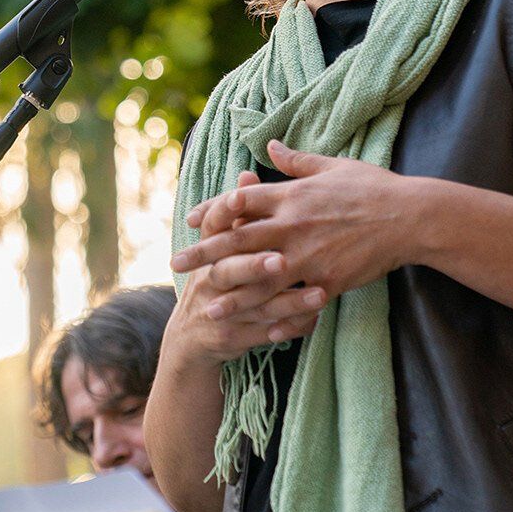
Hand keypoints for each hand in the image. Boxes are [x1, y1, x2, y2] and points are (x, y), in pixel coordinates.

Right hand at [163, 169, 326, 368]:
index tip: (242, 195)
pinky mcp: (232, 336)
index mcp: (209, 252)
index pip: (212, 227)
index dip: (225, 211)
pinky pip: (264, 334)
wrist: (193, 336)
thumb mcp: (220, 246)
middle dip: (255, 264)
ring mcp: (219, 310)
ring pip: (254, 306)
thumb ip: (237, 213)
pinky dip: (289, 328)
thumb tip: (248, 174)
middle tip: (283, 258)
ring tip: (319, 294)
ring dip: (287, 301)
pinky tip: (314, 322)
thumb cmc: (218, 280)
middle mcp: (209, 280)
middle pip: (229, 269)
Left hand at [171, 140, 427, 315]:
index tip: (191, 221)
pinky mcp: (329, 279)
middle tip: (176, 265)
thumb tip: (270, 142)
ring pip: (260, 277)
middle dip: (205, 254)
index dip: (212, 211)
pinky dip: (277, 315)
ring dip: (230, 293)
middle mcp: (293, 225)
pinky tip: (258, 328)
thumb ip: (296, 160)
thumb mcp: (332, 165)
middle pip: (238, 240)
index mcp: (291, 195)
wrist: (412, 217)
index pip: (240, 201)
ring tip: (205, 306)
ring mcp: (309, 255)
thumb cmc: (374, 187)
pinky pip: (296, 301)